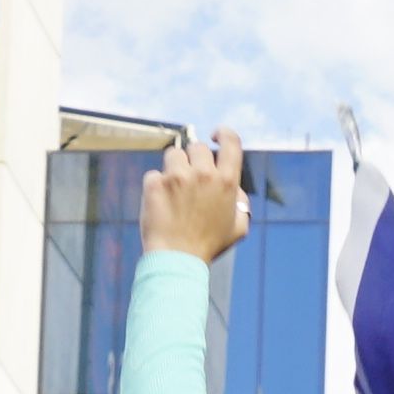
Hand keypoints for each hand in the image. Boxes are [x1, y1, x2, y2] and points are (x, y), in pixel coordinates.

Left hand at [141, 130, 250, 263]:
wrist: (178, 260)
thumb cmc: (209, 245)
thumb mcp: (238, 227)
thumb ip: (240, 202)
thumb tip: (233, 186)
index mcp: (228, 181)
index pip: (231, 141)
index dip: (224, 133)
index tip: (215, 135)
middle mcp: (204, 174)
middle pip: (197, 147)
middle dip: (193, 160)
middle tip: (189, 181)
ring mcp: (177, 177)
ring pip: (173, 155)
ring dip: (173, 169)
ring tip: (173, 193)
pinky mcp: (155, 184)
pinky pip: (153, 175)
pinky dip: (155, 187)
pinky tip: (160, 205)